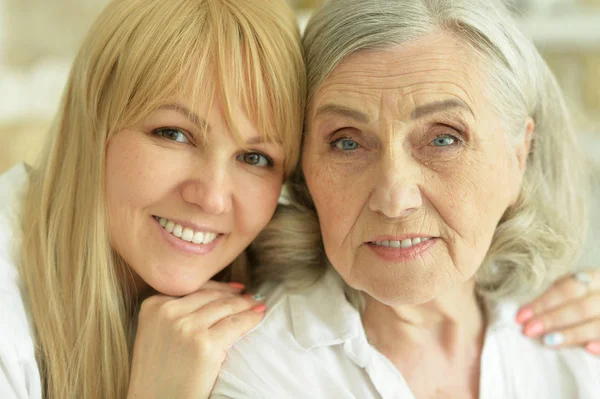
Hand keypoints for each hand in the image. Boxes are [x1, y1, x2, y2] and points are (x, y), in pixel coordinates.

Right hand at [127, 281, 265, 398]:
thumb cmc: (157, 372)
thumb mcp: (155, 332)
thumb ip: (174, 312)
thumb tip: (213, 294)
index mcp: (153, 305)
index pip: (193, 288)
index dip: (218, 287)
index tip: (235, 288)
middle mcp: (167, 312)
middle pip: (210, 296)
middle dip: (234, 295)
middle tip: (250, 295)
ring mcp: (186, 327)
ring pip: (225, 307)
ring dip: (246, 304)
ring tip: (258, 304)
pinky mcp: (204, 345)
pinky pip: (235, 324)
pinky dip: (251, 318)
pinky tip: (259, 316)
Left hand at [516, 269, 599, 355]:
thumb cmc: (583, 300)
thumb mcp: (574, 292)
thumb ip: (556, 299)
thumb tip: (526, 314)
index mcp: (594, 278)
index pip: (566, 289)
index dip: (543, 303)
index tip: (521, 316)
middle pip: (580, 307)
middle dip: (552, 320)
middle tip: (528, 330)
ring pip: (597, 324)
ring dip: (571, 334)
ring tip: (548, 341)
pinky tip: (588, 349)